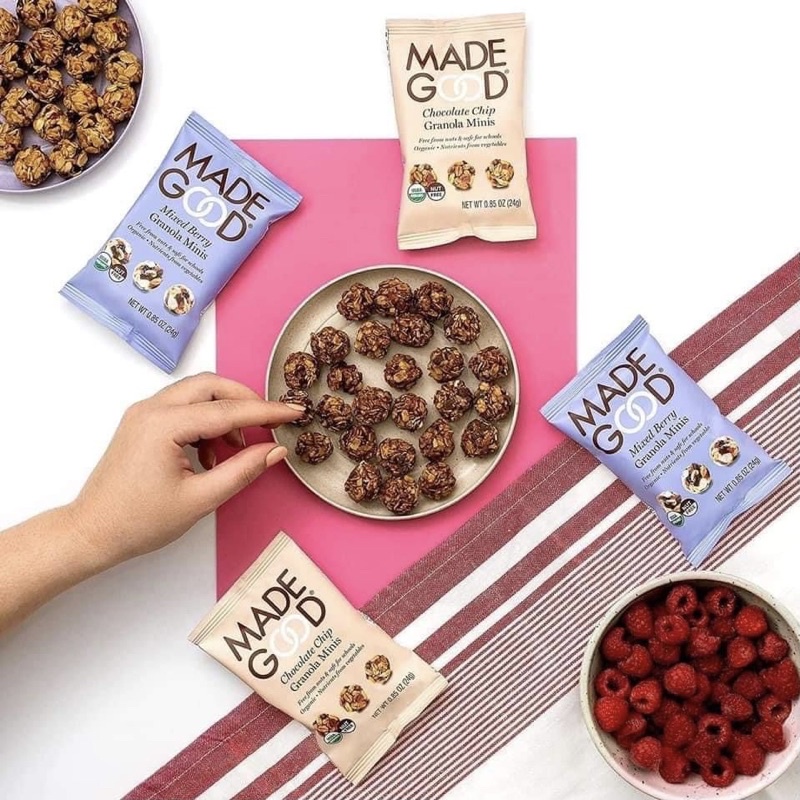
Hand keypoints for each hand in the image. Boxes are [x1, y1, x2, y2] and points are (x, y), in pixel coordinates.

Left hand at [69, 372, 303, 567]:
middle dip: (245, 401)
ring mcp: (144, 414)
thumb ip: (242, 471)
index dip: (266, 411)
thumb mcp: (200, 500)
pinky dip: (206, 422)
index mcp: (163, 425)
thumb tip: (275, 450)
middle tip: (271, 422)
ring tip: (238, 449)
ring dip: (225, 412)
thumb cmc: (138, 521)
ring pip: (197, 394)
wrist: (92, 533)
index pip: (228, 410)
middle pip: (211, 386)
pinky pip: (183, 408)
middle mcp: (151, 409)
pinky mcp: (142, 423)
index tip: (293, 412)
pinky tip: (213, 455)